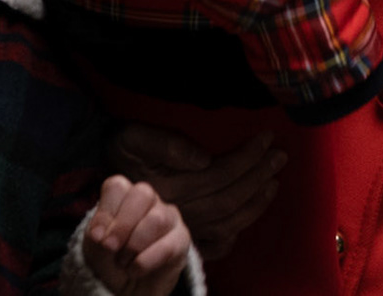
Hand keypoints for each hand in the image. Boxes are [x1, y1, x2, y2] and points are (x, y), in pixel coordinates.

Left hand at [83, 175, 192, 295]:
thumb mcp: (95, 246)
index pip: (118, 186)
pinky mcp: (182, 240)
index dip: (105, 211)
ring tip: (123, 263)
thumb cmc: (109, 260)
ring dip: (134, 245)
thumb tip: (102, 234)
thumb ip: (98, 233)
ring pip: (157, 218)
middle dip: (123, 224)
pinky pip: (168, 246)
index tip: (96, 237)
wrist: (125, 289)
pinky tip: (135, 271)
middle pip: (143, 193)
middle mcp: (150, 202)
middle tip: (110, 248)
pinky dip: (146, 262)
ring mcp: (169, 218)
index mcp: (125, 197)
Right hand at [107, 126, 285, 259]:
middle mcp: (178, 211)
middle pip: (229, 197)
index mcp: (170, 187)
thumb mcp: (134, 138)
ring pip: (227, 222)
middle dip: (258, 175)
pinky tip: (247, 218)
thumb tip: (203, 157)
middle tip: (280, 156)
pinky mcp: (179, 236)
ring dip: (255, 202)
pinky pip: (213, 243)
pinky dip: (233, 234)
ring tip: (274, 181)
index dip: (247, 157)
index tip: (267, 138)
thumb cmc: (122, 151)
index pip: (220, 173)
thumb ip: (166, 144)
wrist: (103, 178)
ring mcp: (181, 227)